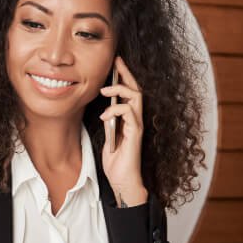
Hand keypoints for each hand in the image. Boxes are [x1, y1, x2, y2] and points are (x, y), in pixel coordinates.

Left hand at [100, 56, 147, 206]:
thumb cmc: (116, 163)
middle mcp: (137, 120)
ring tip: (105, 91)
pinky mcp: (135, 133)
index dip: (125, 77)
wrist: (122, 181)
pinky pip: (129, 113)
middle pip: (136, 89)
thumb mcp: (108, 138)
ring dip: (120, 91)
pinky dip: (115, 110)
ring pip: (136, 98)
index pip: (130, 93)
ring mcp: (137, 126)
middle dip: (126, 74)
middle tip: (116, 62)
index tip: (116, 63)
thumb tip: (105, 110)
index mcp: (130, 119)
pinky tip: (104, 116)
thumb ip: (109, 123)